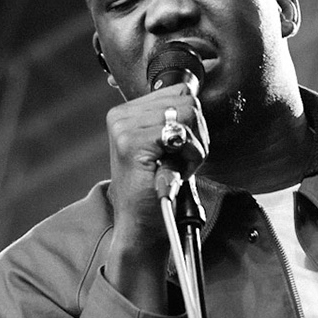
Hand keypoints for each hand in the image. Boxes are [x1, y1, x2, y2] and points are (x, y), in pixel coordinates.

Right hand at [104, 81, 208, 302]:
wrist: (143, 226)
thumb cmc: (158, 188)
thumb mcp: (168, 147)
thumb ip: (175, 118)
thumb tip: (194, 91)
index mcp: (127, 112)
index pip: (179, 92)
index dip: (193, 122)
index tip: (182, 149)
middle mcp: (120, 115)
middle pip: (187, 100)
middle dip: (197, 134)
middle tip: (182, 161)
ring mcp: (123, 127)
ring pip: (188, 113)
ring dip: (194, 145)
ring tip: (177, 166)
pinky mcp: (131, 142)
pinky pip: (180, 132)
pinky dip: (190, 154)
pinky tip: (176, 171)